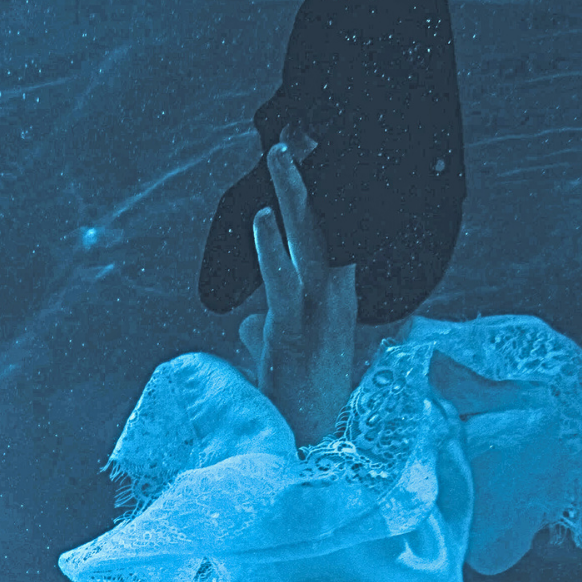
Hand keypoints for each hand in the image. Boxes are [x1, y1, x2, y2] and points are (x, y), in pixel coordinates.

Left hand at [243, 139, 358, 447]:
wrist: (309, 449)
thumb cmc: (298, 407)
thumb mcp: (280, 360)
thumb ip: (265, 333)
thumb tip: (248, 322)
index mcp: (333, 299)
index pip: (329, 232)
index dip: (319, 192)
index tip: (310, 152)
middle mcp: (334, 299)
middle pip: (323, 224)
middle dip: (309, 177)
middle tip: (295, 132)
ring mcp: (317, 314)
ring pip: (309, 241)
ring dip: (293, 194)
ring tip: (279, 154)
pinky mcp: (295, 333)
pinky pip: (283, 281)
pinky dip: (271, 248)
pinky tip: (261, 217)